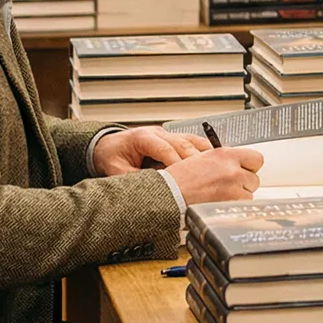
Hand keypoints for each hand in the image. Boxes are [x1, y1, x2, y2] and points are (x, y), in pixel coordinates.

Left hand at [91, 127, 209, 175]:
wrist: (106, 145)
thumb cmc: (112, 156)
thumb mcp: (116, 171)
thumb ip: (134, 179)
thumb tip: (152, 190)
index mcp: (142, 137)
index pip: (165, 149)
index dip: (177, 163)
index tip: (186, 178)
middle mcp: (156, 132)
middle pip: (182, 143)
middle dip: (194, 161)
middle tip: (206, 177)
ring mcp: (166, 134)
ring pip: (190, 140)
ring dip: (203, 154)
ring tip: (216, 168)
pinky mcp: (172, 138)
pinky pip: (192, 141)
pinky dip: (203, 150)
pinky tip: (214, 161)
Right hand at [164, 147, 264, 202]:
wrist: (169, 194)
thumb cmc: (180, 179)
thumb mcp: (203, 159)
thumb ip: (223, 161)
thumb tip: (238, 165)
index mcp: (225, 154)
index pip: (256, 158)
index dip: (250, 167)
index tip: (244, 170)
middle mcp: (232, 169)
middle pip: (254, 179)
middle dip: (244, 184)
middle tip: (229, 187)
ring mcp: (233, 186)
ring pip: (249, 194)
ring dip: (239, 196)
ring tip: (220, 196)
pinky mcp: (230, 203)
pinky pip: (241, 206)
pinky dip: (232, 207)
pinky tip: (218, 204)